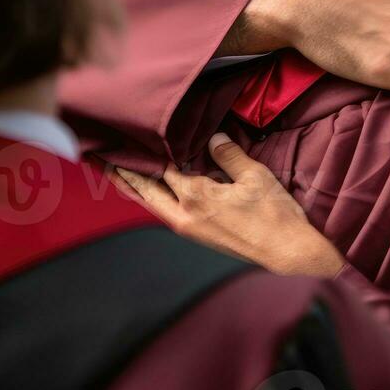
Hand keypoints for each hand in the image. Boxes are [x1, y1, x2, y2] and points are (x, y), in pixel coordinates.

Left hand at [111, 134, 345, 277]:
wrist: (286, 252)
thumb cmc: (274, 214)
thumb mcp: (255, 177)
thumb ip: (229, 155)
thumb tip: (212, 138)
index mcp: (196, 196)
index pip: (164, 168)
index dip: (148, 151)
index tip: (131, 137)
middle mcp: (185, 214)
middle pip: (146, 190)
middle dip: (125, 173)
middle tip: (103, 158)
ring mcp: (189, 228)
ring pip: (153, 205)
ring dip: (135, 189)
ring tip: (117, 176)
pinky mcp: (198, 235)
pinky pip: (166, 212)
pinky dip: (153, 199)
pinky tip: (153, 194)